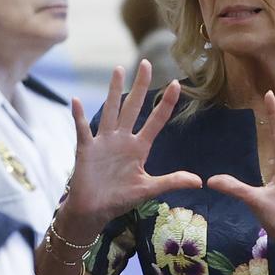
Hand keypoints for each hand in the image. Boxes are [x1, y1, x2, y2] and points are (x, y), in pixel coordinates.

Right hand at [56, 60, 202, 239]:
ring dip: (114, 91)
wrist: (94, 211)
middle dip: (141, 86)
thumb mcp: (148, 189)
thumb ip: (171, 182)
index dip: (166, 103)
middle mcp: (122, 139)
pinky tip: (76, 101)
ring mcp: (104, 142)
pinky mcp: (86, 149)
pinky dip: (78, 116)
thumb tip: (199, 182)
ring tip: (119, 69)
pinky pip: (82, 129)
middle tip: (146, 63)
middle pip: (133, 107)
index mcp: (139, 147)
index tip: (177, 83)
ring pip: (111, 110)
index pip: (156, 120)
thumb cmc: (119, 199)